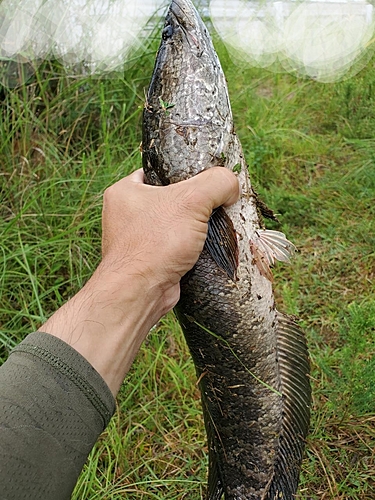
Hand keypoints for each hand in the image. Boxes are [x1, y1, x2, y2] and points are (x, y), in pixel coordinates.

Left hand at [41, 167, 238, 394]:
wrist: (140, 293)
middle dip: (194, 205)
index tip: (206, 181)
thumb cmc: (155, 243)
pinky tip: (206, 249)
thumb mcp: (191, 200)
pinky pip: (176, 247)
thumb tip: (232, 186)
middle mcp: (127, 214)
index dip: (185, 174)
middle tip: (214, 206)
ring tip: (213, 228)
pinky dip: (191, 249)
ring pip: (175, 225)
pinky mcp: (150, 261)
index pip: (159, 172)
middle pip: (171, 199)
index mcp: (125, 191)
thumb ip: (216, 183)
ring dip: (195, 229)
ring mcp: (137, 240)